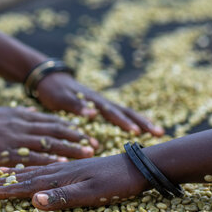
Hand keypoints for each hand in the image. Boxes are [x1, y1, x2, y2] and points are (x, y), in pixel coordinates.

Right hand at [0, 106, 97, 166]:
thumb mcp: (1, 112)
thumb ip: (20, 114)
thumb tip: (34, 112)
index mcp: (21, 117)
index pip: (52, 121)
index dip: (70, 127)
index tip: (86, 131)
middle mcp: (22, 125)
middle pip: (56, 131)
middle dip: (77, 137)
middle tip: (95, 143)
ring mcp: (15, 138)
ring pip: (48, 142)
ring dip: (69, 147)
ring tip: (87, 152)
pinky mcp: (6, 151)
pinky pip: (31, 157)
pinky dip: (47, 160)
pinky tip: (61, 164)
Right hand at [0, 153, 148, 209]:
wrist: (139, 167)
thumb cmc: (117, 183)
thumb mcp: (92, 193)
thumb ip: (63, 196)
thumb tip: (34, 200)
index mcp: (61, 177)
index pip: (27, 184)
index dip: (6, 189)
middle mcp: (61, 171)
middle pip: (26, 176)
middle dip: (4, 181)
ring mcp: (68, 169)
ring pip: (35, 170)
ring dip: (16, 173)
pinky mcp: (76, 169)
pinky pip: (48, 168)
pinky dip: (35, 169)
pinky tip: (33, 169)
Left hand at [37, 73, 164, 135]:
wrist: (50, 79)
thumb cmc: (53, 90)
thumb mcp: (60, 97)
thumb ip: (75, 105)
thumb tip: (92, 113)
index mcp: (93, 100)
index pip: (112, 112)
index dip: (124, 122)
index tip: (136, 132)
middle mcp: (102, 102)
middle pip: (126, 111)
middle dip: (143, 122)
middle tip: (160, 132)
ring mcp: (103, 104)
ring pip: (126, 112)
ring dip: (142, 122)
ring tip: (158, 132)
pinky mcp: (101, 107)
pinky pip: (120, 115)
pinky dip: (133, 121)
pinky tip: (141, 131)